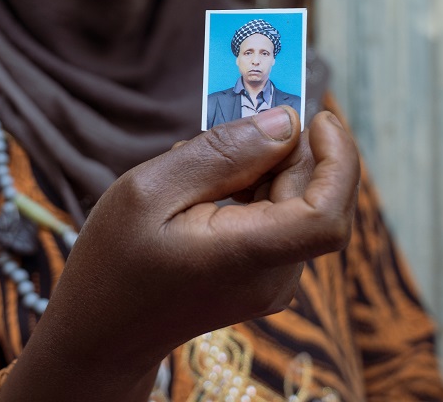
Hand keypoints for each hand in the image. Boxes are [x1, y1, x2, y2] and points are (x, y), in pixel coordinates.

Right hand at [0, 107, 359, 401]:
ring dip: (268, 166)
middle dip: (293, 146)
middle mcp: (274, 276)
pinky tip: (209, 183)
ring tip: (205, 157)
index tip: (315, 116)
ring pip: (299, 203)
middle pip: (316, 196)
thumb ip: (221, 154)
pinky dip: (256, 187)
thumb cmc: (115, 261)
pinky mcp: (264, 276)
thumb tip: (284, 123)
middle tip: (243, 111)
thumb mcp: (150, 191)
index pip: (328, 215)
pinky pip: (279, 218)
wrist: (102, 331)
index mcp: (246, 256)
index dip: (339, 160)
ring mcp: (272, 281)